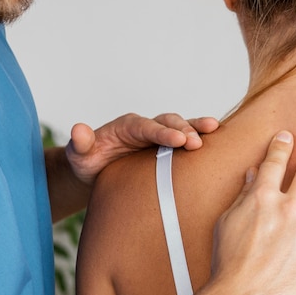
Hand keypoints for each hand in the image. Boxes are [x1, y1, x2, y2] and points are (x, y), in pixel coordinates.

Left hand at [66, 112, 218, 185]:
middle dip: (183, 129)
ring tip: (214, 130)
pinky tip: (217, 142)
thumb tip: (78, 130)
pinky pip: (185, 140)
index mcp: (127, 127)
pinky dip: (200, 138)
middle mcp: (145, 127)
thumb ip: (80, 143)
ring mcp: (157, 137)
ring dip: (196, 128)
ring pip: (180, 127)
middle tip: (197, 142)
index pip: (146, 127)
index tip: (179, 139)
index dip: (163, 132)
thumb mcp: (79, 155)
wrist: (95, 171)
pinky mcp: (166, 148)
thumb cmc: (88, 162)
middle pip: (167, 122)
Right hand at [211, 130, 295, 294]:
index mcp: (262, 199)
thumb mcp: (227, 223)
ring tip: (281, 257)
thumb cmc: (230, 264)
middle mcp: (289, 209)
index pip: (274, 164)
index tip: (287, 137)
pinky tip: (290, 266)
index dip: (281, 148)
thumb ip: (245, 196)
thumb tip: (254, 176)